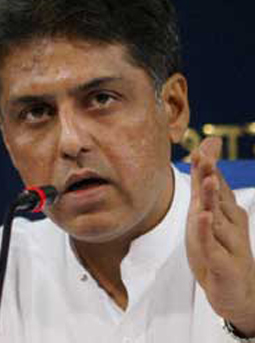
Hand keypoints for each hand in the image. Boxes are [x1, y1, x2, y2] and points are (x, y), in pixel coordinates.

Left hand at [186, 137, 254, 336]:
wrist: (236, 292)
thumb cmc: (218, 247)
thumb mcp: (206, 215)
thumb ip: (204, 185)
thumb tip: (204, 153)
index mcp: (226, 211)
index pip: (215, 185)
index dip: (208, 166)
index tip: (202, 147)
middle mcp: (230, 223)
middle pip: (217, 196)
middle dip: (210, 175)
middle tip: (204, 156)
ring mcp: (228, 242)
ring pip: (217, 217)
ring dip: (212, 198)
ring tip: (209, 180)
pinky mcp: (222, 263)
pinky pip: (212, 245)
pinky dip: (206, 231)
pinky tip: (204, 217)